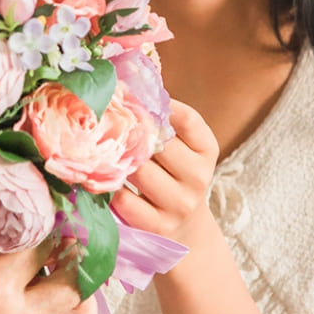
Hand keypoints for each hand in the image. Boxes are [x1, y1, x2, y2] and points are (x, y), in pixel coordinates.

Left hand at [112, 99, 218, 240]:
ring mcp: (180, 204)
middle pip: (158, 144)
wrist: (185, 226)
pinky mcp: (158, 226)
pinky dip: (112, 188)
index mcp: (207, 150)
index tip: (135, 97)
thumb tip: (129, 86)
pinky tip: (109, 181)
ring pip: (139, 170)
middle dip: (133, 134)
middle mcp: (199, 177)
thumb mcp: (182, 147)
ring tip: (107, 152)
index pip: (187, 120)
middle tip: (110, 124)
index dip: (159, 106)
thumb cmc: (174, 173)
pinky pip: (124, 199)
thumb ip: (164, 120)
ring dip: (120, 161)